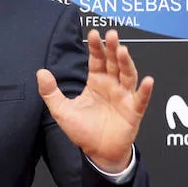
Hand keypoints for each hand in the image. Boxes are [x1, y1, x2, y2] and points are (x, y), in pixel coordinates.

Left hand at [37, 29, 153, 173]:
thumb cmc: (82, 131)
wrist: (97, 153)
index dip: (96, 47)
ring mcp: (124, 97)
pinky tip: (147, 81)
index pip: (97, 60)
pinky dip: (145, 90)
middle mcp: (112, 86)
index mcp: (96, 82)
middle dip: (113, 48)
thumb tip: (40, 72)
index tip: (94, 33)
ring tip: (123, 51)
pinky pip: (141, 100)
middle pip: (113, 63)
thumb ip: (50, 91)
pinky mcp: (133, 112)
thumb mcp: (61, 110)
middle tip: (111, 34)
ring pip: (127, 76)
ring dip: (126, 63)